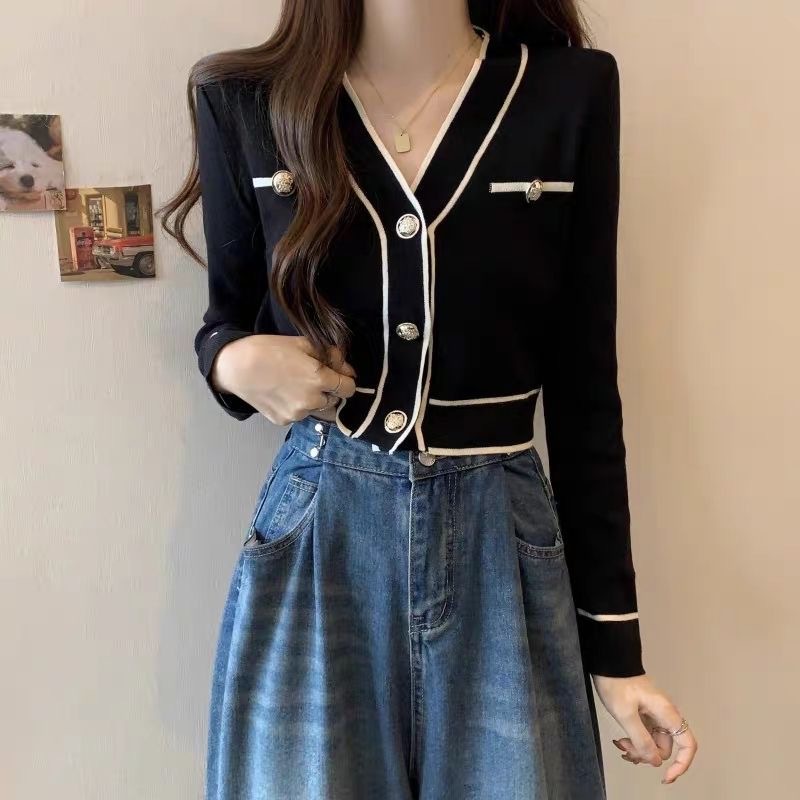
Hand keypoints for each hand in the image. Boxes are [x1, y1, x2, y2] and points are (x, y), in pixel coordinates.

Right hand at [211, 334, 356, 424]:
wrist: (236, 367)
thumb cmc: (268, 350)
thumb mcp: (302, 343)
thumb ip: (329, 354)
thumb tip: (345, 365)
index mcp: (319, 379)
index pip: (349, 388)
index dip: (346, 380)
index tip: (338, 374)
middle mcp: (311, 400)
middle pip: (334, 400)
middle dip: (329, 390)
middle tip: (312, 377)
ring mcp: (297, 414)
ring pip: (316, 408)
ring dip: (313, 399)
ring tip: (295, 384)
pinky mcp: (283, 421)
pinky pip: (299, 414)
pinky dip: (296, 406)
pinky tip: (283, 393)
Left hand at [592, 673, 697, 784]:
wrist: (608, 661)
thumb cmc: (617, 683)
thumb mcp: (626, 714)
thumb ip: (641, 739)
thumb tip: (655, 761)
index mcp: (667, 715)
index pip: (688, 746)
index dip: (681, 765)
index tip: (665, 777)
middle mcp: (665, 716)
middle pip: (664, 748)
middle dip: (646, 755)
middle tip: (624, 750)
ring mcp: (654, 715)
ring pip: (653, 743)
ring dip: (637, 749)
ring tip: (619, 744)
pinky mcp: (644, 713)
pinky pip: (644, 734)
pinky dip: (634, 741)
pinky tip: (620, 741)